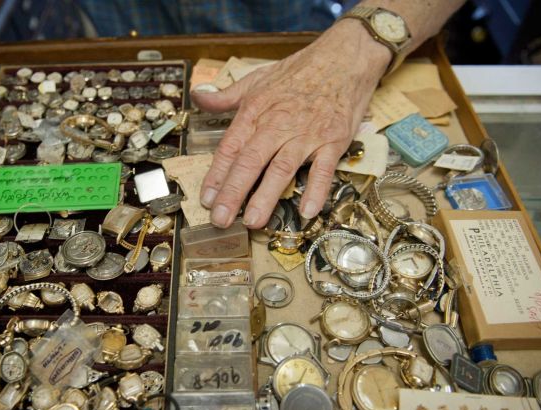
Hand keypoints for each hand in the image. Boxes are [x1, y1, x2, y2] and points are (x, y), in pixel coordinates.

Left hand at [191, 19, 390, 228]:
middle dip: (233, 192)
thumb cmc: (298, 72)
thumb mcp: (256, 79)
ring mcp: (307, 134)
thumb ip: (226, 96)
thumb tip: (197, 97)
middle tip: (220, 219)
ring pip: (282, 168)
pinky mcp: (333, 140)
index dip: (216, 175)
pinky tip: (307, 211)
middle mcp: (278, 124)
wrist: (344, 57)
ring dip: (266, 196)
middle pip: (251, 162)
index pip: (230, 148)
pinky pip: (324, 169)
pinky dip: (316, 190)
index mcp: (256, 111)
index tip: (206, 199)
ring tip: (253, 221)